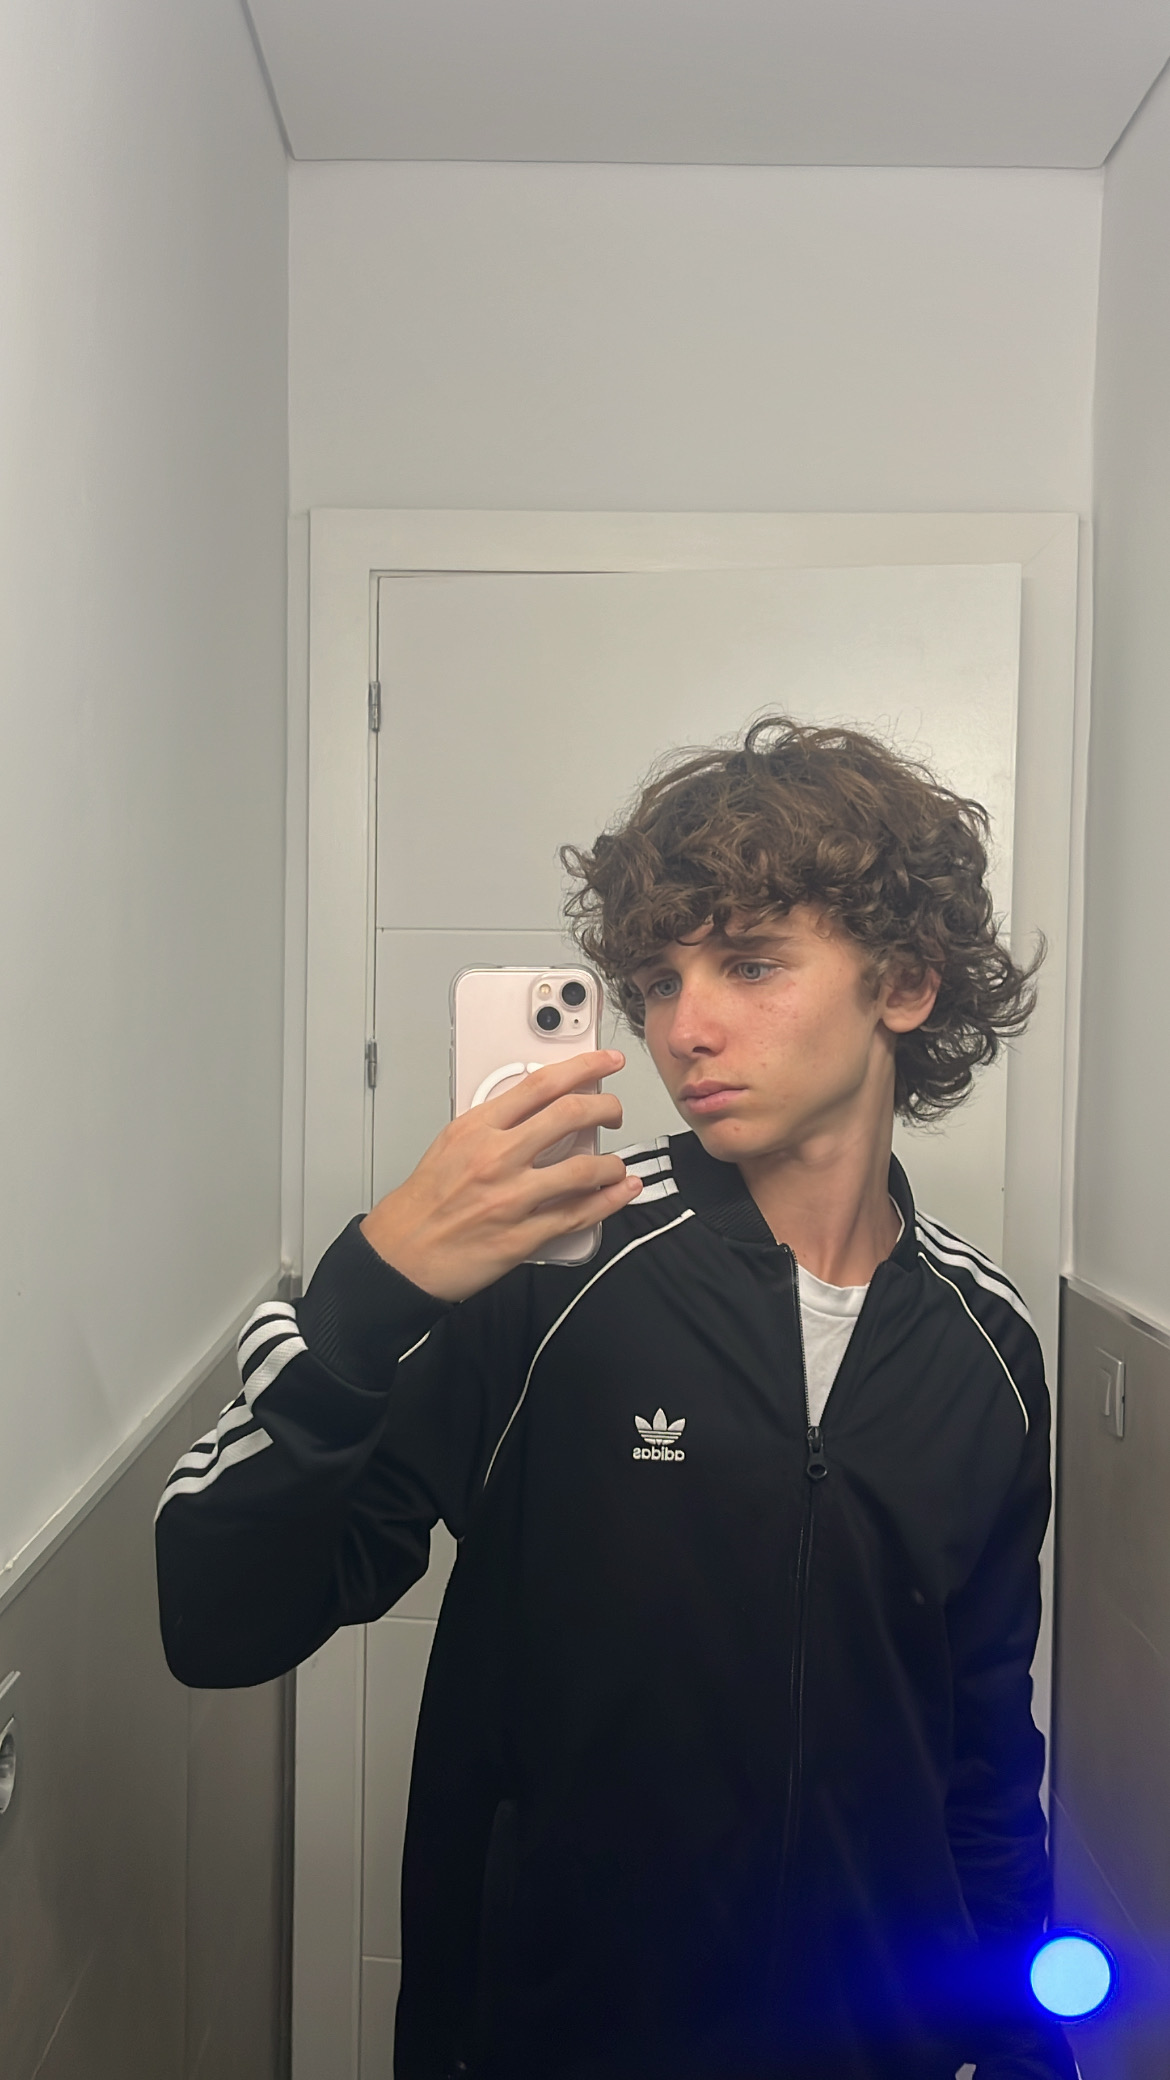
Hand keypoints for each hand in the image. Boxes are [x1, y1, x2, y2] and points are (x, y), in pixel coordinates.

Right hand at [359, 1050, 642, 1302]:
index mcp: (477, 1129)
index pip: (541, 1084)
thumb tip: (537, 1110)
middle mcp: (496, 1158)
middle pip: (570, 1116)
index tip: (606, 1062)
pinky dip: (608, 1202)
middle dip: (607, 1108)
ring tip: (616, 1165)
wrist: (401, 1255)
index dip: (584, 1067)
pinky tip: (620, 1193)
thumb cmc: (422, 1203)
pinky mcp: (522, 1236)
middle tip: (614, 1113)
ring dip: (612, 1164)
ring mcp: (512, 1198)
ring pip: (584, 1169)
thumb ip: (494, 1125)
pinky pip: (577, 1215)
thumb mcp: (450, 1145)